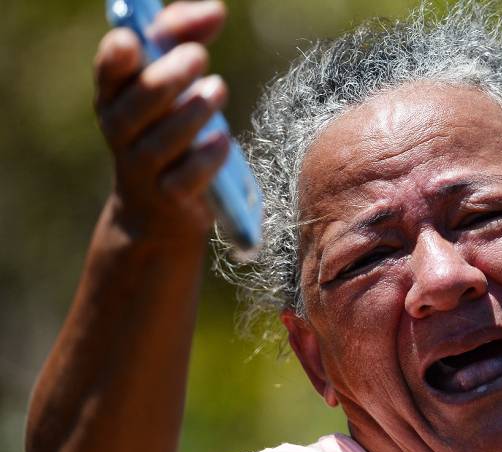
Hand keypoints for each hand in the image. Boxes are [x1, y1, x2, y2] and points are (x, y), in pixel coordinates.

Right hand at [93, 0, 228, 245]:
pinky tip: (221, 140)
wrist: (160, 210)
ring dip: (193, 112)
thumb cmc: (167, 129)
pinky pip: (187, 177)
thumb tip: (214, 10)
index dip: (116, 56)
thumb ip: (184, 38)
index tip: (133, 41)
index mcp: (115, 95)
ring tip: (217, 89)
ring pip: (163, 140)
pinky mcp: (170, 198)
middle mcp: (121, 130)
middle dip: (168, 76)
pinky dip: (206, 157)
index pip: (109, 71)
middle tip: (198, 57)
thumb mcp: (171, 80)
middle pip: (138, 102)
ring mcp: (142, 167)